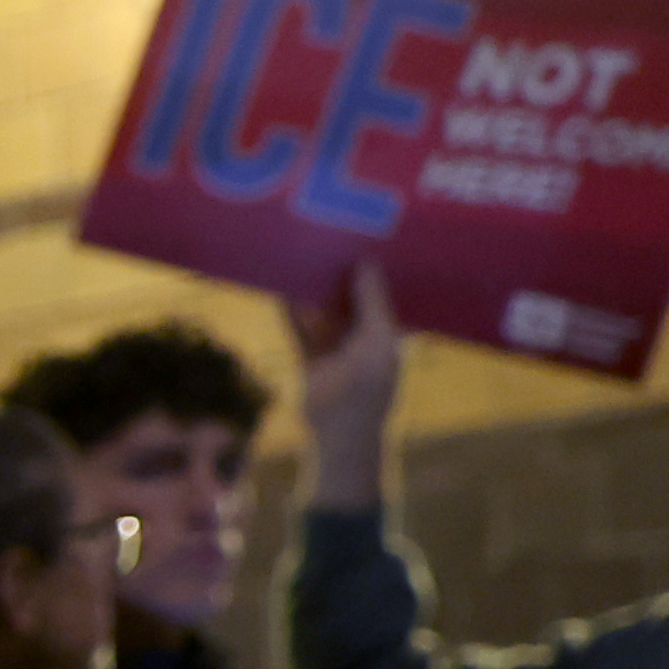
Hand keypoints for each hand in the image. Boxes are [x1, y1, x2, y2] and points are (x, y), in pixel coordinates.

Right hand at [291, 260, 402, 516]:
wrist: (340, 433)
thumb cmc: (370, 386)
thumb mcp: (377, 337)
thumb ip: (372, 300)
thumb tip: (366, 262)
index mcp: (389, 330)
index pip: (385, 291)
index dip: (378, 267)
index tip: (370, 235)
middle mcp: (363, 333)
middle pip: (352, 296)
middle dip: (343, 272)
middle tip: (331, 235)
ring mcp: (336, 345)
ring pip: (324, 308)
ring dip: (313, 287)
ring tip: (302, 255)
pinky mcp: (310, 356)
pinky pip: (299, 326)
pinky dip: (290, 308)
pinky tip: (279, 286)